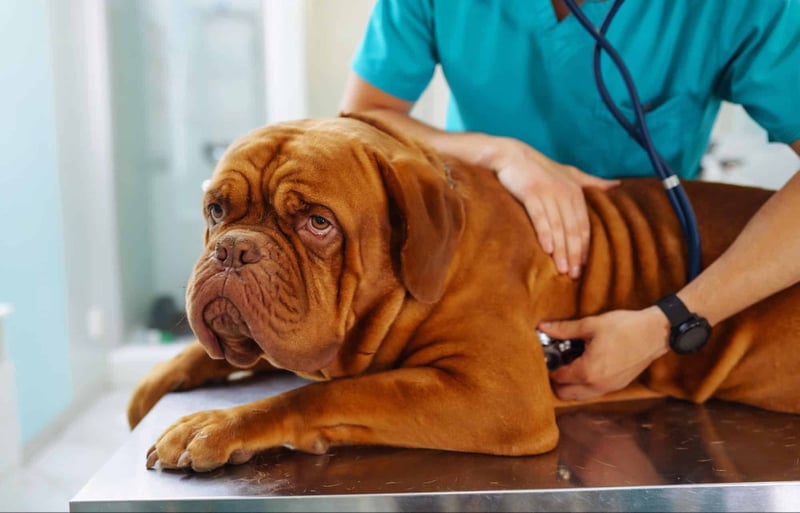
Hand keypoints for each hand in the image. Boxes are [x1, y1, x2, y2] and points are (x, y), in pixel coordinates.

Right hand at [490, 137, 618, 277]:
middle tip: (574, 275)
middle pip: (573, 229)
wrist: (511, 155)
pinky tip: (546, 249)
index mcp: (575, 191)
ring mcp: (548, 193)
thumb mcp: (569, 173)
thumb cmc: (540, 168)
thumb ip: (592, 182)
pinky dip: (544, 233)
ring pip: (558, 226)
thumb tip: (618, 185)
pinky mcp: (531, 192)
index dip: (584, 247)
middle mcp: (565, 193)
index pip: (584, 225)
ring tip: (563, 269)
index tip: (584, 266)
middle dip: (574, 253)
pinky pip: (540, 216)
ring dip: (561, 250)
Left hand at [539, 306, 669, 400]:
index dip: (550, 365)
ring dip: (571, 384)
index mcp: (587, 371)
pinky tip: (587, 364)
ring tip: (572, 362)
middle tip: (558, 360)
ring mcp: (608, 388)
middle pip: (565, 394)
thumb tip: (544, 327)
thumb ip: (564, 329)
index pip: (557, 377)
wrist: (656, 333)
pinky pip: (593, 392)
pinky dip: (584, 384)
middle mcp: (597, 386)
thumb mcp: (591, 325)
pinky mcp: (618, 386)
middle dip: (557, 379)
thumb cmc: (625, 327)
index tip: (549, 353)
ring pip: (579, 396)